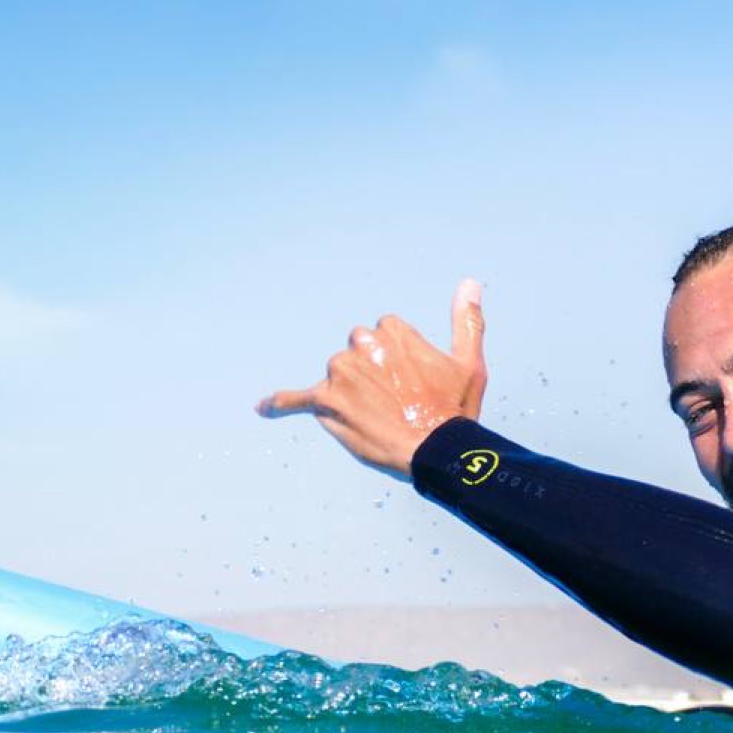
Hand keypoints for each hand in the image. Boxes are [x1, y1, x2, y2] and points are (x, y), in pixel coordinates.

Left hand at [258, 279, 488, 479]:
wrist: (436, 449)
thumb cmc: (454, 408)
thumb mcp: (468, 362)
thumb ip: (466, 320)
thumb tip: (470, 282)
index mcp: (392, 330)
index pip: (382, 337)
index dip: (398, 363)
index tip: (413, 384)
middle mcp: (362, 344)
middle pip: (357, 352)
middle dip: (371, 373)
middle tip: (396, 402)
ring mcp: (341, 372)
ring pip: (337, 377)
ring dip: (350, 393)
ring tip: (378, 418)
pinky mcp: (325, 401)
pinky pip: (296, 399)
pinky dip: (279, 403)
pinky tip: (263, 408)